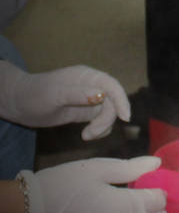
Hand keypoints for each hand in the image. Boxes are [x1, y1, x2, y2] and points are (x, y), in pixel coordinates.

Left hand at [0, 61, 130, 139]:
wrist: (20, 104)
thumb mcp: (54, 94)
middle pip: (113, 102)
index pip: (112, 86)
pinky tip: (87, 135)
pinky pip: (103, 121)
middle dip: (106, 120)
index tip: (124, 118)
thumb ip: (77, 94)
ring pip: (110, 114)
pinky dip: (101, 130)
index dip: (121, 100)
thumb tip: (102, 95)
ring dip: (102, 127)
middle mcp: (93, 86)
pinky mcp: (88, 112)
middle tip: (90, 133)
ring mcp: (91, 99)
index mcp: (87, 76)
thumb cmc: (34, 95)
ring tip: (86, 136)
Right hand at [23, 156, 168, 212]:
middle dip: (160, 210)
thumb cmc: (66, 184)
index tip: (148, 184)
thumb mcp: (98, 168)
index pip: (159, 200)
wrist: (37, 208)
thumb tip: (157, 163)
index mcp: (127, 204)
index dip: (158, 191)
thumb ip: (130, 168)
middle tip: (148, 200)